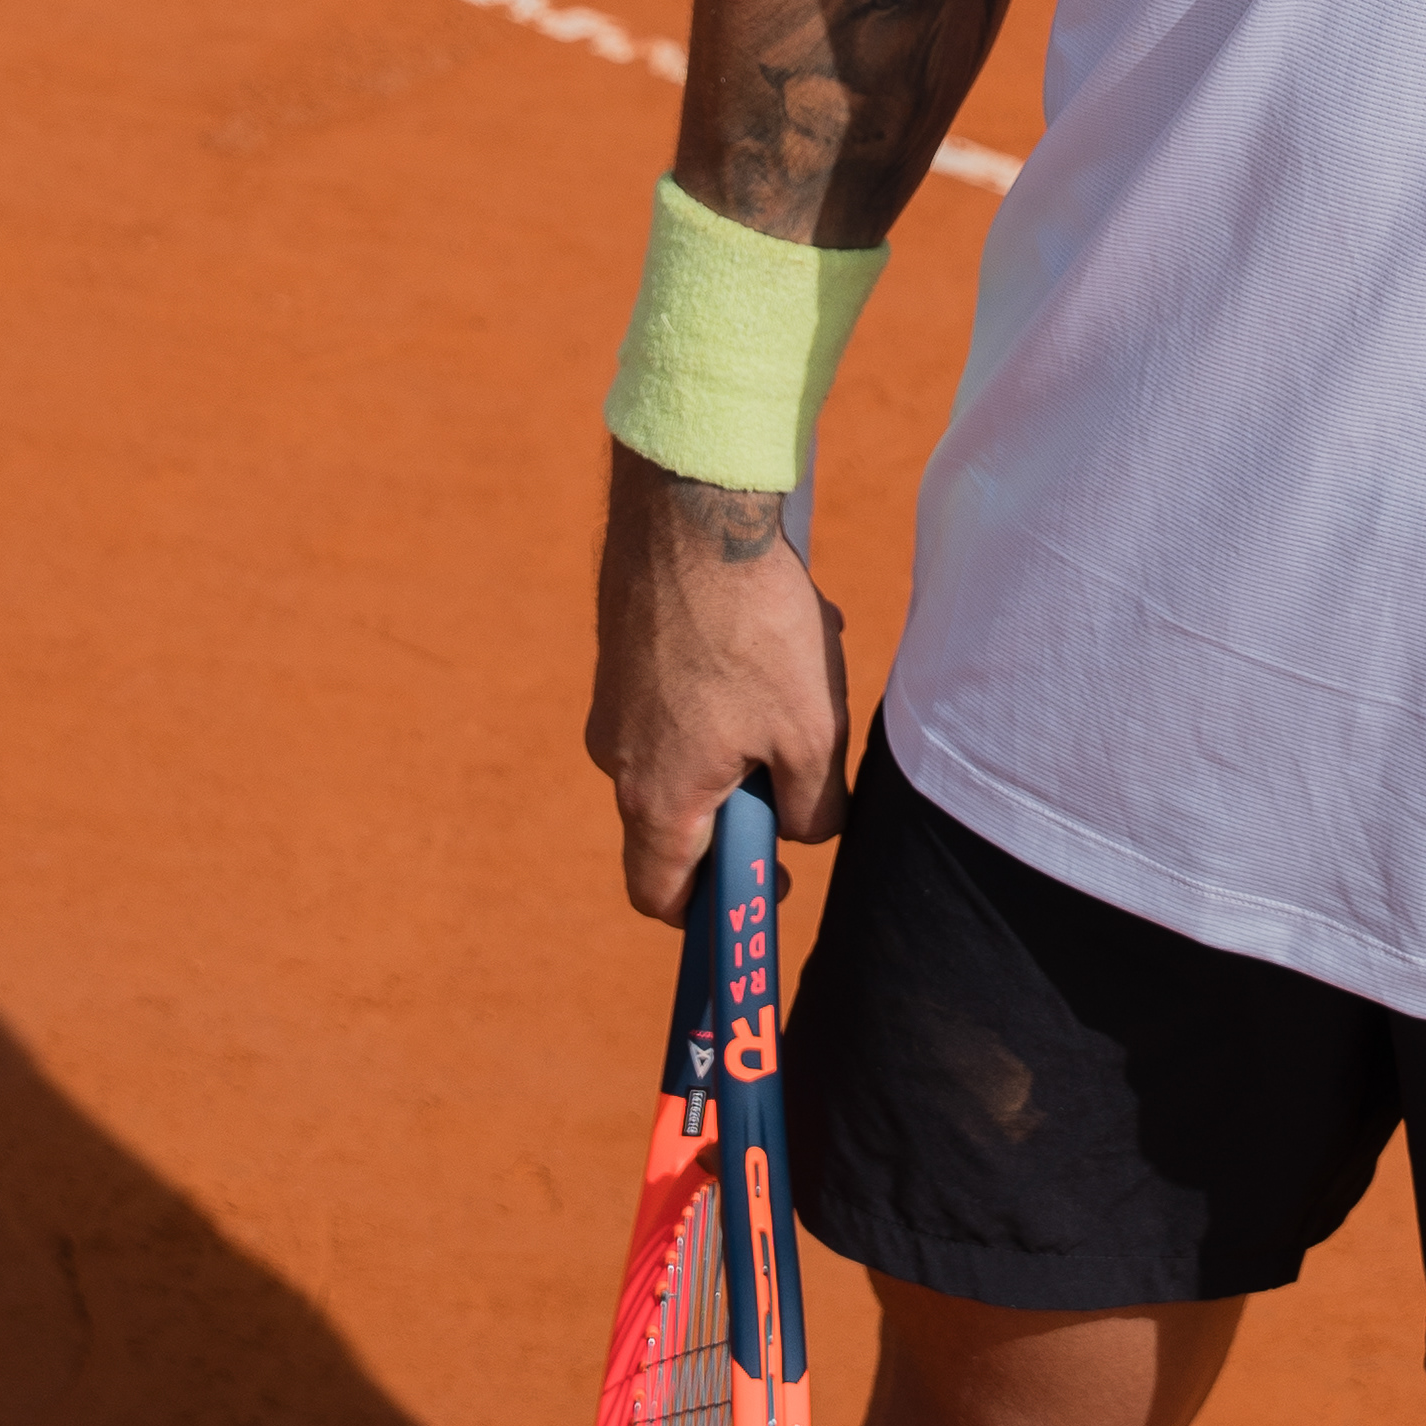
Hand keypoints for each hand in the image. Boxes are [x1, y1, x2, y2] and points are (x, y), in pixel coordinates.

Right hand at [586, 443, 852, 922]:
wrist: (692, 511)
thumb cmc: (754, 628)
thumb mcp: (812, 733)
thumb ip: (812, 809)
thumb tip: (802, 830)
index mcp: (657, 798)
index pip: (659, 895)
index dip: (708, 913)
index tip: (761, 889)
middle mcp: (616, 759)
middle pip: (678, 821)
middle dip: (746, 804)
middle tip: (798, 768)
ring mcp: (613, 704)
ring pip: (688, 750)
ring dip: (747, 735)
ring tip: (796, 682)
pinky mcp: (621, 656)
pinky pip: (678, 699)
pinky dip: (727, 689)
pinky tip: (773, 637)